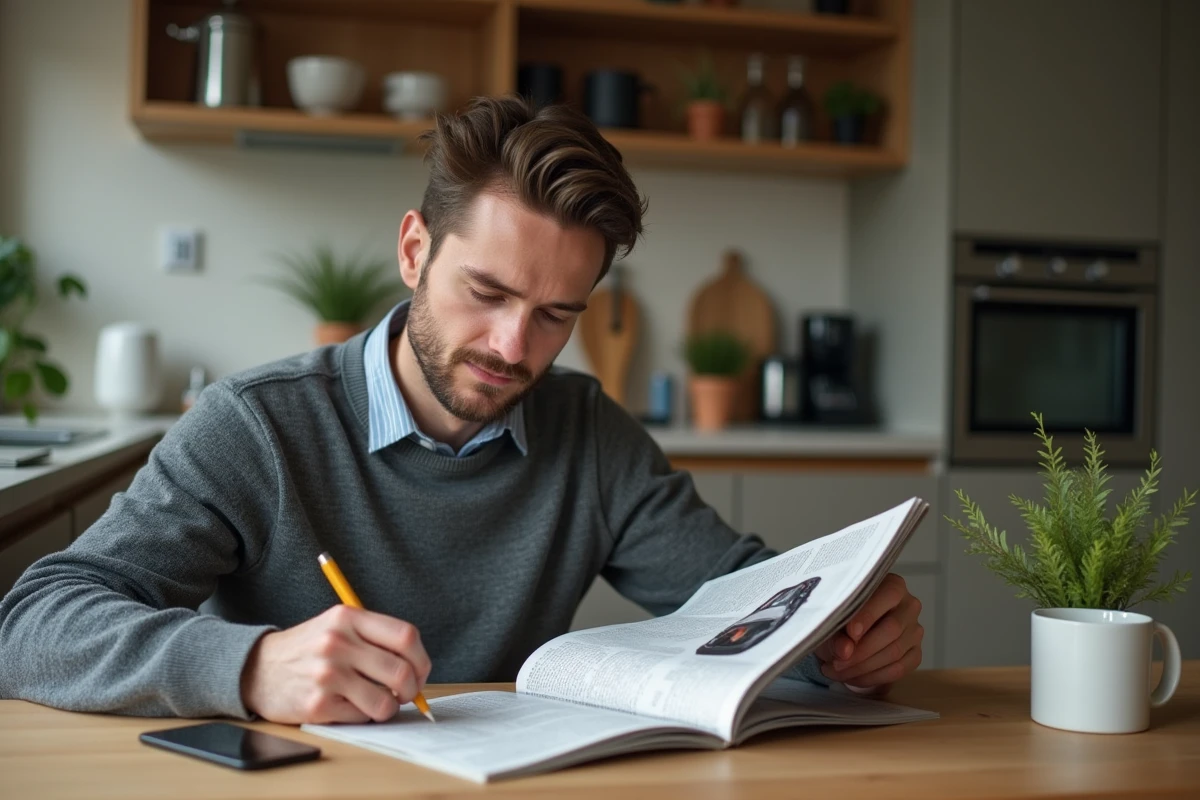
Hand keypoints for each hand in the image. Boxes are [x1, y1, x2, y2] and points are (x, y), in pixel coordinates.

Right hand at [240, 605, 431, 723]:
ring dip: (388, 707)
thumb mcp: (338, 625)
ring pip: (384, 702)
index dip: (421, 659)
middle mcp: (338, 643)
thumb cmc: (308, 648)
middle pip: (401, 672)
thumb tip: (418, 666)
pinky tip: (350, 706)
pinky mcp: (317, 704)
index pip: (406, 636)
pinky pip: (361, 717)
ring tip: (377, 701)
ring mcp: (327, 674)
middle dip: (412, 690)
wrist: (257, 668)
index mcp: (348, 617)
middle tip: (405, 694)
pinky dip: (363, 716)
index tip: (420, 671)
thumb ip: (375, 637)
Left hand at [813, 573, 922, 694]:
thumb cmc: (841, 616)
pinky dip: (873, 677)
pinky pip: (899, 669)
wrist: (849, 631)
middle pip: (892, 629)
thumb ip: (836, 633)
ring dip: (863, 668)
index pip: (887, 596)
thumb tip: (845, 651)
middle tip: (836, 663)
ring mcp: (915, 630)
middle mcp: (909, 605)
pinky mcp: (915, 653)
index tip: (850, 632)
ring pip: (894, 652)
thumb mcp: (832, 619)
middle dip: (861, 651)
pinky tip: (852, 678)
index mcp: (892, 585)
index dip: (869, 615)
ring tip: (837, 672)